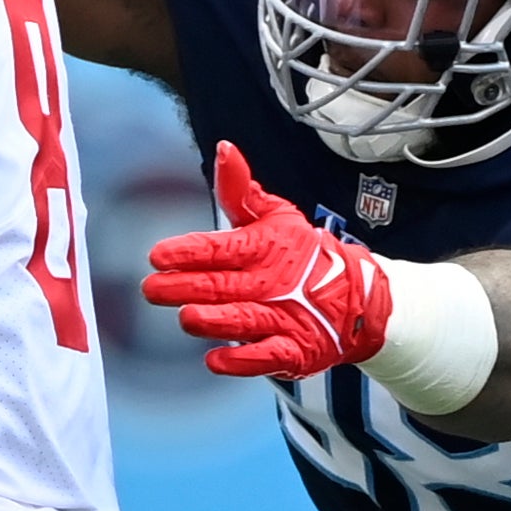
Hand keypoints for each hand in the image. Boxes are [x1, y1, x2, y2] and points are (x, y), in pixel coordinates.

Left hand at [141, 141, 395, 377]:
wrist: (357, 297)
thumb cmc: (304, 255)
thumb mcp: (277, 216)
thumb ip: (241, 191)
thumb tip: (224, 150)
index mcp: (262, 248)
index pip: (220, 247)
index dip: (189, 251)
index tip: (158, 255)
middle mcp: (269, 284)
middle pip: (223, 285)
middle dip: (187, 286)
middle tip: (153, 288)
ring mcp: (283, 318)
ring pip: (244, 320)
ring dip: (215, 321)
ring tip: (188, 317)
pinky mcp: (294, 350)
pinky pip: (267, 357)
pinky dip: (243, 360)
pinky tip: (216, 360)